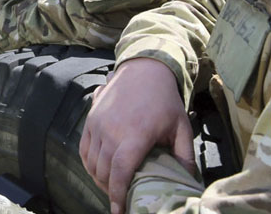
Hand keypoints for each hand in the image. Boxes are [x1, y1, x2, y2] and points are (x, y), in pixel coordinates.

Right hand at [80, 58, 194, 213]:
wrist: (143, 70)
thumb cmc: (165, 101)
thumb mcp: (182, 128)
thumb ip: (184, 157)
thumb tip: (187, 182)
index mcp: (135, 136)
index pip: (120, 173)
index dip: (117, 196)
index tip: (119, 212)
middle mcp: (112, 131)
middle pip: (103, 172)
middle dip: (110, 190)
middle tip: (121, 199)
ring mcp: (98, 124)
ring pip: (91, 162)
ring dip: (99, 178)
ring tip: (111, 186)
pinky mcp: (90, 119)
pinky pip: (84, 149)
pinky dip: (89, 164)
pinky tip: (99, 170)